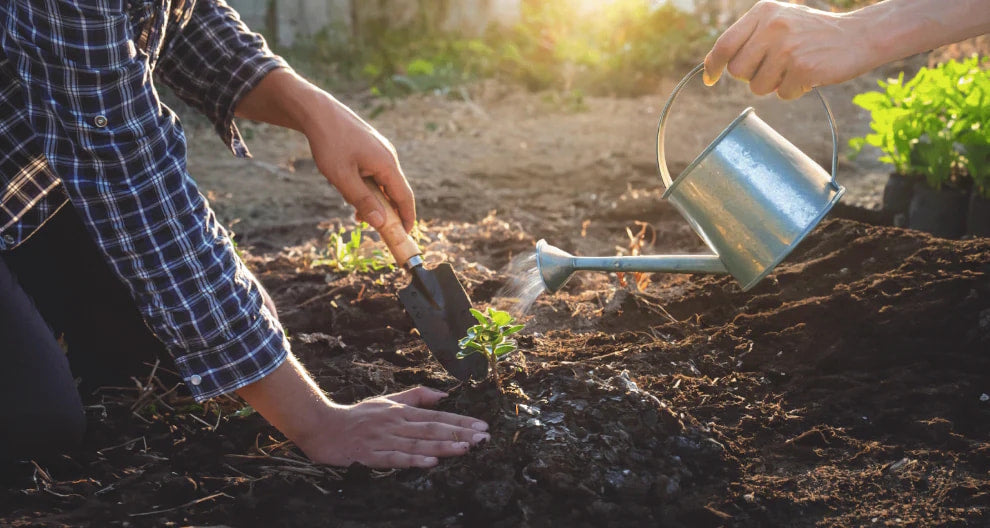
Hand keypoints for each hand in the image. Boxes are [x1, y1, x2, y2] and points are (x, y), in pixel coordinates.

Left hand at [234, 69, 415, 231]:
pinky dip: (368, 187)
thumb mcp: (342, 177)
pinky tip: (351, 190)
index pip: (405, 197)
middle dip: (387, 212)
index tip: (404, 236)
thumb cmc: (329, 143)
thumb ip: (363, 201)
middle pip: (395, 191)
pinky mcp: (371, 148)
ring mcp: (381, 151)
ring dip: (374, 200)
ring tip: (355, 212)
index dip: (407, 218)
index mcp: (387, 164)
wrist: (318, 111)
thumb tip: (381, 223)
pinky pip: (375, 173)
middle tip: (374, 228)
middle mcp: (389, 157)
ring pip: (383, 183)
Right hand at [237, 359, 489, 468]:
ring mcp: (384, 439)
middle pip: (432, 429)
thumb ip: (416, 396)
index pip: (437, 416)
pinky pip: (395, 458)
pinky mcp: (371, 455)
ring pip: (418, 442)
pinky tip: (430, 462)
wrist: (323, 427)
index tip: (482, 426)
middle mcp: (396, 424)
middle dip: (460, 433)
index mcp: (401, 411)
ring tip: (467, 449)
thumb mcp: (388, 401)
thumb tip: (444, 394)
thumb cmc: (358, 416)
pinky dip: (413, 459)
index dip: (461, 421)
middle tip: (484, 438)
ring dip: (443, 446)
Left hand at [703, 0, 873, 99]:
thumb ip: (749, 37)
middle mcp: (773, 27)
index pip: (724, 44)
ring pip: (757, 87)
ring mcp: (789, 48)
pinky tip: (808, 74)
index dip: (713, 65)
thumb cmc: (812, 33)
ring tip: (793, 69)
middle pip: (738, 71)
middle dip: (751, 75)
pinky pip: (782, 94)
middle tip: (773, 67)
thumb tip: (713, 64)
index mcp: (763, 12)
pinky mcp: (804, 68)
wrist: (859, 35)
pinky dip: (794, 90)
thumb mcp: (779, 21)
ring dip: (773, 85)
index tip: (710, 79)